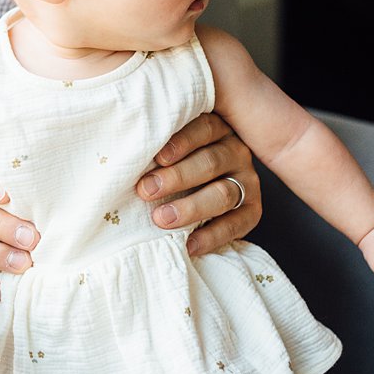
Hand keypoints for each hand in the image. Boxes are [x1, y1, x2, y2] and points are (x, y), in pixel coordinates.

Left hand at [137, 113, 262, 254]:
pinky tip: (189, 245)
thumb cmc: (169, 164)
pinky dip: (212, 236)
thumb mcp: (167, 147)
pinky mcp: (252, 210)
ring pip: (224, 193)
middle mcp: (235, 151)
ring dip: (191, 207)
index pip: (203, 128)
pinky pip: (236, 224)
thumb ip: (154, 146)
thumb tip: (120, 145)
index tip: (156, 157)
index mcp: (215, 128)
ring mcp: (247, 180)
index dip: (181, 142)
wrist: (199, 192)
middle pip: (211, 162)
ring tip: (161, 219)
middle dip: (177, 177)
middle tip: (145, 190)